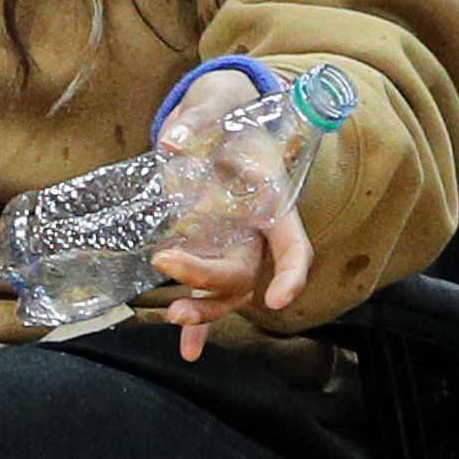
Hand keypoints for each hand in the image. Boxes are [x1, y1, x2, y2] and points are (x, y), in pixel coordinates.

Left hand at [151, 66, 312, 364]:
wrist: (216, 119)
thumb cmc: (225, 112)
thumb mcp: (214, 107)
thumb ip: (197, 122)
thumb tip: (172, 142)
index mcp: (271, 200)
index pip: (293, 244)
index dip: (290, 272)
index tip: (279, 298)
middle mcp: (255, 229)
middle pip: (247, 272)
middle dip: (212, 280)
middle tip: (166, 262)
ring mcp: (230, 243)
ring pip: (228, 289)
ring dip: (205, 311)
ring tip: (173, 317)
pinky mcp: (204, 248)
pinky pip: (207, 293)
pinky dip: (199, 325)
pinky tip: (188, 351)